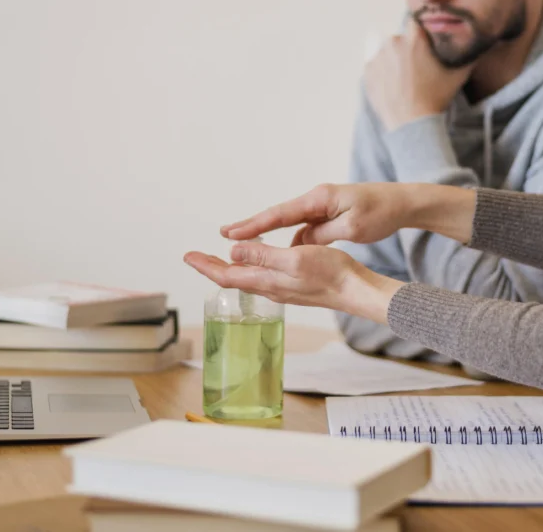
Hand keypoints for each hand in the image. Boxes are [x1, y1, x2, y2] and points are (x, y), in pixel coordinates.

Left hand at [183, 243, 403, 322]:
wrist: (354, 290)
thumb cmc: (330, 273)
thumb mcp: (294, 258)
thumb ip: (263, 256)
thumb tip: (232, 252)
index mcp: (267, 281)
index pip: (227, 275)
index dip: (205, 266)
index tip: (188, 256)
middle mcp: (270, 288)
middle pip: (233, 278)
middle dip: (212, 267)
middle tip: (195, 257)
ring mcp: (282, 289)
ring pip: (247, 279)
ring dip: (230, 268)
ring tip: (218, 258)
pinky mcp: (293, 287)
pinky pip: (263, 278)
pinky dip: (250, 267)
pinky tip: (256, 261)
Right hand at [220, 182, 411, 245]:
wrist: (403, 201)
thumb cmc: (381, 212)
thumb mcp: (353, 228)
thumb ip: (323, 235)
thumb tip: (299, 243)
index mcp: (320, 199)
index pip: (280, 214)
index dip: (254, 225)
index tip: (230, 232)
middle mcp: (317, 199)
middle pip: (279, 216)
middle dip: (252, 227)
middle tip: (225, 235)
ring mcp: (323, 206)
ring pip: (292, 223)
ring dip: (271, 235)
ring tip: (247, 247)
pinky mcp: (330, 214)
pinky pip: (306, 227)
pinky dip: (294, 238)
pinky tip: (287, 252)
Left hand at [364, 18, 472, 130]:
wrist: (412, 123)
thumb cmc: (435, 98)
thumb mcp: (457, 75)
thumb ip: (467, 55)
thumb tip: (476, 44)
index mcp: (414, 39)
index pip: (415, 22)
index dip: (420, 32)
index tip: (423, 45)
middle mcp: (393, 42)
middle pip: (400, 39)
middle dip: (407, 50)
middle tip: (416, 69)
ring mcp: (377, 57)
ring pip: (387, 53)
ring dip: (394, 62)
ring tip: (404, 81)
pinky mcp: (367, 71)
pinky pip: (376, 66)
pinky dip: (383, 73)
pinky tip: (394, 87)